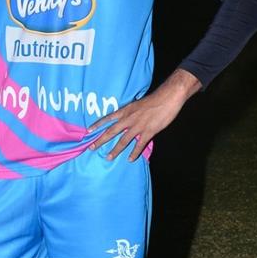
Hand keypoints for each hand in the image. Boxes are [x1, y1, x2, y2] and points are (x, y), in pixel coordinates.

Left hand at [87, 68, 201, 160]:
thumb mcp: (137, 104)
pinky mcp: (148, 132)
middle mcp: (129, 119)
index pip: (108, 118)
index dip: (98, 125)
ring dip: (115, 150)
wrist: (167, 98)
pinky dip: (134, 153)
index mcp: (126, 110)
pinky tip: (130, 159)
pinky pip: (139, 145)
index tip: (88, 131)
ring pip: (123, 141)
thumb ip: (131, 113)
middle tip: (91, 148)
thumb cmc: (154, 99)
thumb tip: (126, 119)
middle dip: (101, 140)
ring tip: (108, 158)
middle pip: (111, 131)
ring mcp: (138, 126)